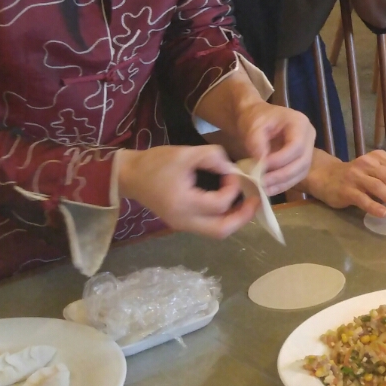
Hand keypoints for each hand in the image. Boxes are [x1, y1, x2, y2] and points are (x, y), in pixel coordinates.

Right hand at [117, 144, 259, 237]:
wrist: (129, 175)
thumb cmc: (155, 163)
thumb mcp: (185, 153)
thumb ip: (212, 157)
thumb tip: (231, 168)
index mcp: (184, 204)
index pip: (220, 204)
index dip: (232, 187)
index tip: (231, 172)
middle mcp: (184, 221)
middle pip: (221, 231)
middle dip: (243, 217)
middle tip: (256, 201)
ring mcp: (182, 225)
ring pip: (216, 233)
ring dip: (234, 220)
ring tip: (246, 204)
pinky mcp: (181, 223)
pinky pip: (208, 227)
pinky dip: (223, 218)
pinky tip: (230, 204)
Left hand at [231, 100, 314, 195]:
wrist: (257, 118)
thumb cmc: (256, 117)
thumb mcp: (252, 126)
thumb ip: (256, 143)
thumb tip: (261, 164)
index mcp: (299, 123)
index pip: (296, 145)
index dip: (280, 159)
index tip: (261, 166)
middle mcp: (308, 136)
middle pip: (303, 161)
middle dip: (282, 175)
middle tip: (261, 182)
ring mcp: (307, 149)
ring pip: (301, 172)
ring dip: (282, 183)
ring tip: (263, 188)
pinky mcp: (301, 160)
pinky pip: (296, 176)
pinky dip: (283, 185)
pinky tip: (268, 189)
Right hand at [305, 150, 385, 217]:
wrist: (326, 177)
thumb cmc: (357, 177)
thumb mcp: (378, 174)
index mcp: (378, 157)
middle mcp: (368, 163)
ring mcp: (356, 176)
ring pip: (378, 187)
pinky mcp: (346, 190)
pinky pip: (362, 199)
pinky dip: (373, 206)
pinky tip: (384, 214)